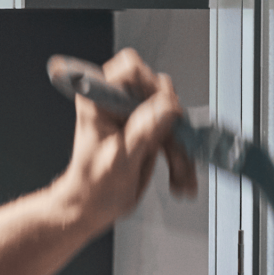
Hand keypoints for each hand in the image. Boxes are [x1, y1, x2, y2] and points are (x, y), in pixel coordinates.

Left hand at [57, 48, 198, 233]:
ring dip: (180, 146)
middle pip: (158, 91)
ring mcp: (134, 115)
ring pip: (172, 115)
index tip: (163, 108)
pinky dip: (180, 156)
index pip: (130, 68)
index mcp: (99, 99)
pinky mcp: (148, 129)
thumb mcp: (119, 159)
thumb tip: (167, 106)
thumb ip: (142, 130)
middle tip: (173, 148)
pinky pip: (175, 134)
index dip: (150, 85)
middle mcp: (118, 101)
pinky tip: (180, 177)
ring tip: (179, 174)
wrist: (93, 206)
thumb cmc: (92, 186)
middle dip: (171, 123)